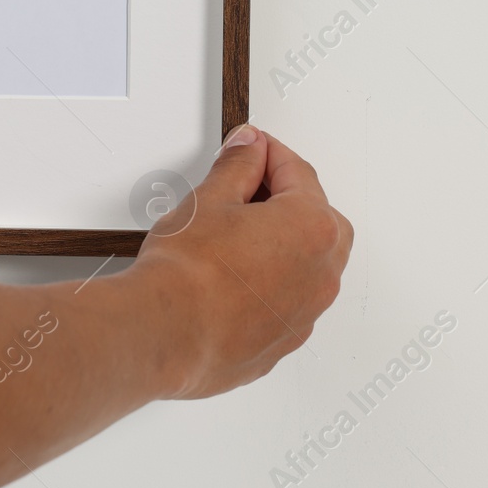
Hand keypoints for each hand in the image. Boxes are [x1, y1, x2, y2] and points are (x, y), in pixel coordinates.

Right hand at [132, 125, 351, 398]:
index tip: (250, 148)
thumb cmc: (188, 273)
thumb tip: (248, 150)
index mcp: (311, 227)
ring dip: (284, 243)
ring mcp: (306, 312)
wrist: (167, 333)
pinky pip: (291, 300)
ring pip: (309, 264)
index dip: (268, 153)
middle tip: (247, 188)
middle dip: (288, 198)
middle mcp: (321, 272)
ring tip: (238, 234)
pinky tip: (236, 276)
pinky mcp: (283, 340)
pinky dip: (273, 283)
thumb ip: (238, 167)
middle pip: (318, 218)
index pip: (298, 173)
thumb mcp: (210, 199)